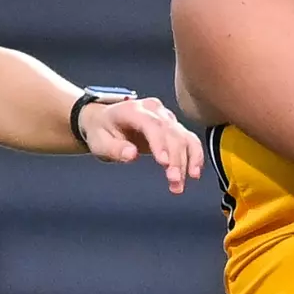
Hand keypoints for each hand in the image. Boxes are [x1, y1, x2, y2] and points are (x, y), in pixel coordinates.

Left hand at [78, 95, 204, 193]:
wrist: (106, 120)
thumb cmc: (102, 131)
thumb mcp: (98, 141)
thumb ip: (114, 149)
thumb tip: (131, 154)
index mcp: (133, 110)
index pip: (152, 124)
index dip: (160, 143)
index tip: (164, 163)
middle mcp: (154, 110)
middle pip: (172, 133)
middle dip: (176, 158)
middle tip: (175, 181)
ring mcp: (167, 117)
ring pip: (184, 137)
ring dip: (187, 161)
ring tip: (180, 183)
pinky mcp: (175, 127)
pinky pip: (190, 140)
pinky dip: (194, 156)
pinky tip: (194, 173)